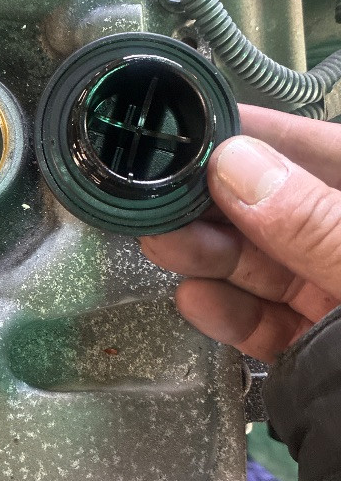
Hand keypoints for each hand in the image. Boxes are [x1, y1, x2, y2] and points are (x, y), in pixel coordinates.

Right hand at [139, 105, 340, 362]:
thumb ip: (313, 224)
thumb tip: (234, 163)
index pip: (323, 151)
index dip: (260, 134)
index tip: (195, 124)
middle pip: (282, 211)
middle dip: (216, 203)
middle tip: (158, 194)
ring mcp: (339, 300)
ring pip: (268, 268)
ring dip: (210, 256)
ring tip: (161, 242)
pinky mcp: (322, 356)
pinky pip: (271, 326)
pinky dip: (230, 314)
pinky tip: (195, 298)